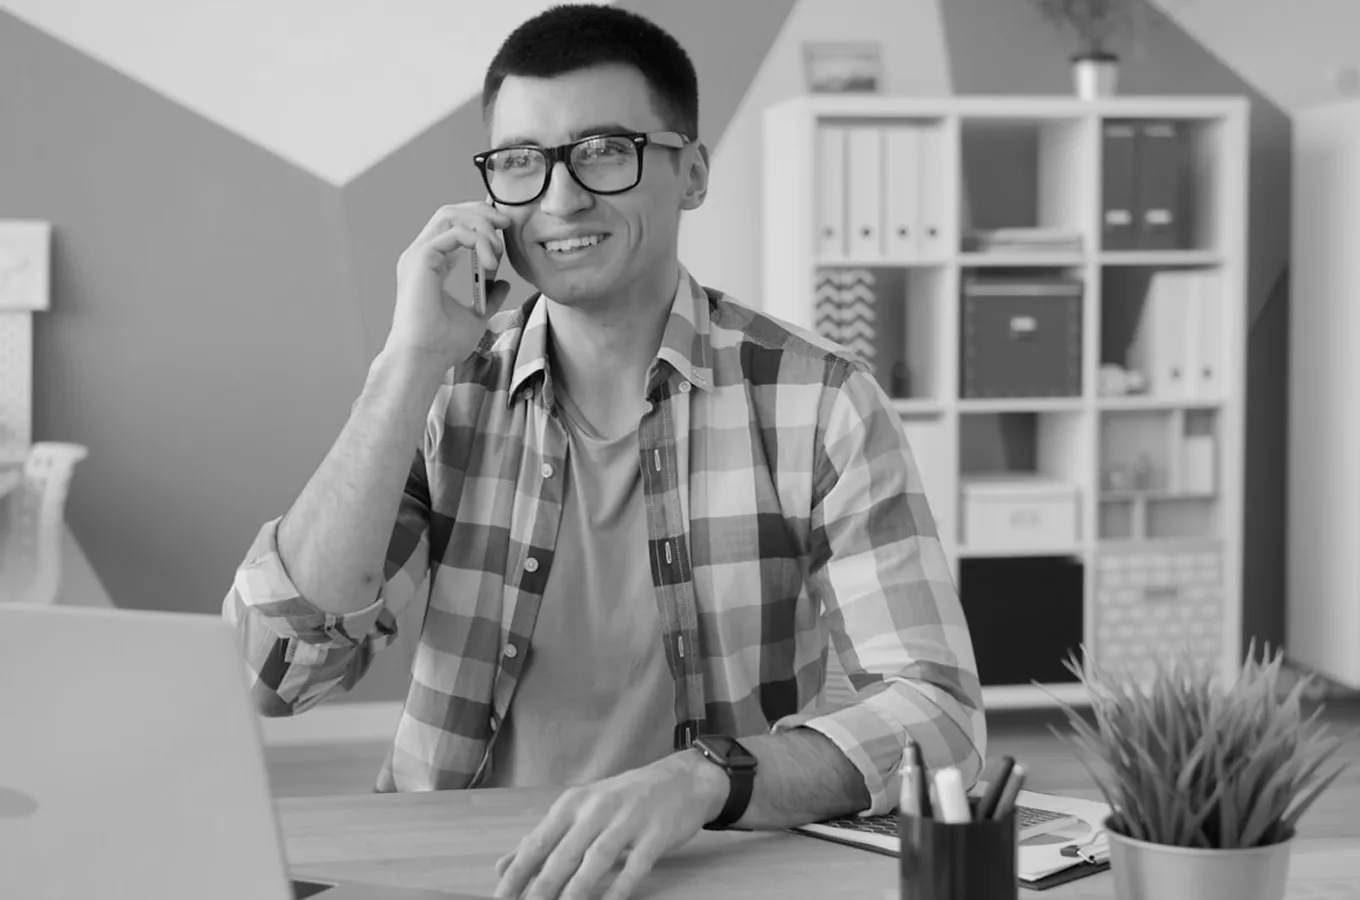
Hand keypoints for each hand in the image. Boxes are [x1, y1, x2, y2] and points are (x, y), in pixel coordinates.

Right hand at [384, 200, 514, 369]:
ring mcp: (418, 254)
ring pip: (451, 215)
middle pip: (450, 212)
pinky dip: (478, 240)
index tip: (505, 231)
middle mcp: (421, 255)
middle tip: (507, 223)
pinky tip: (491, 261)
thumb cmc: (443, 344)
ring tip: (498, 250)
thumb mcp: (476, 315)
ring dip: (482, 226)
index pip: (453, 226)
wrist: (425, 358)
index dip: (479, 221)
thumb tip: (503, 284)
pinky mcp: (421, 258)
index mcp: (430, 264)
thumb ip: (488, 296)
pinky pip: (454, 233)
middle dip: (482, 212)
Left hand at [493, 752, 727, 899]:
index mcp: (572, 804)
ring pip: (596, 861)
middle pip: (563, 855)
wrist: (682, 779)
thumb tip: (503, 867)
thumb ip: (544, 838)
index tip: (500, 899)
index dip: (517, 874)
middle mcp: (596, 809)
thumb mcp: (581, 809)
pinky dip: (620, 889)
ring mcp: (628, 820)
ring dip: (576, 892)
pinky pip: (635, 866)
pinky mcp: (655, 834)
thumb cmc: (625, 798)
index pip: (537, 842)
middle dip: (541, 889)